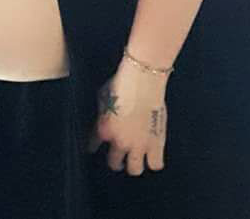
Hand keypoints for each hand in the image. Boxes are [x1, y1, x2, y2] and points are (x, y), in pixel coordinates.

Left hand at [86, 57, 168, 175]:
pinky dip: (153, 161)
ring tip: (135, 159)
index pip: (93, 145)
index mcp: (103, 129)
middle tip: (118, 157)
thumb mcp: (103, 96)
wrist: (142, 80)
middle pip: (114, 163)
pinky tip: (152, 156)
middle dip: (115, 161)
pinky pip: (156, 164)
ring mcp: (139, 145)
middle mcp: (119, 142)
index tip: (94, 147)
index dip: (93, 146)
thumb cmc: (121, 82)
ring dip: (134, 164)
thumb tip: (103, 116)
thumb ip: (102, 112)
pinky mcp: (156, 144)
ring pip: (135, 169)